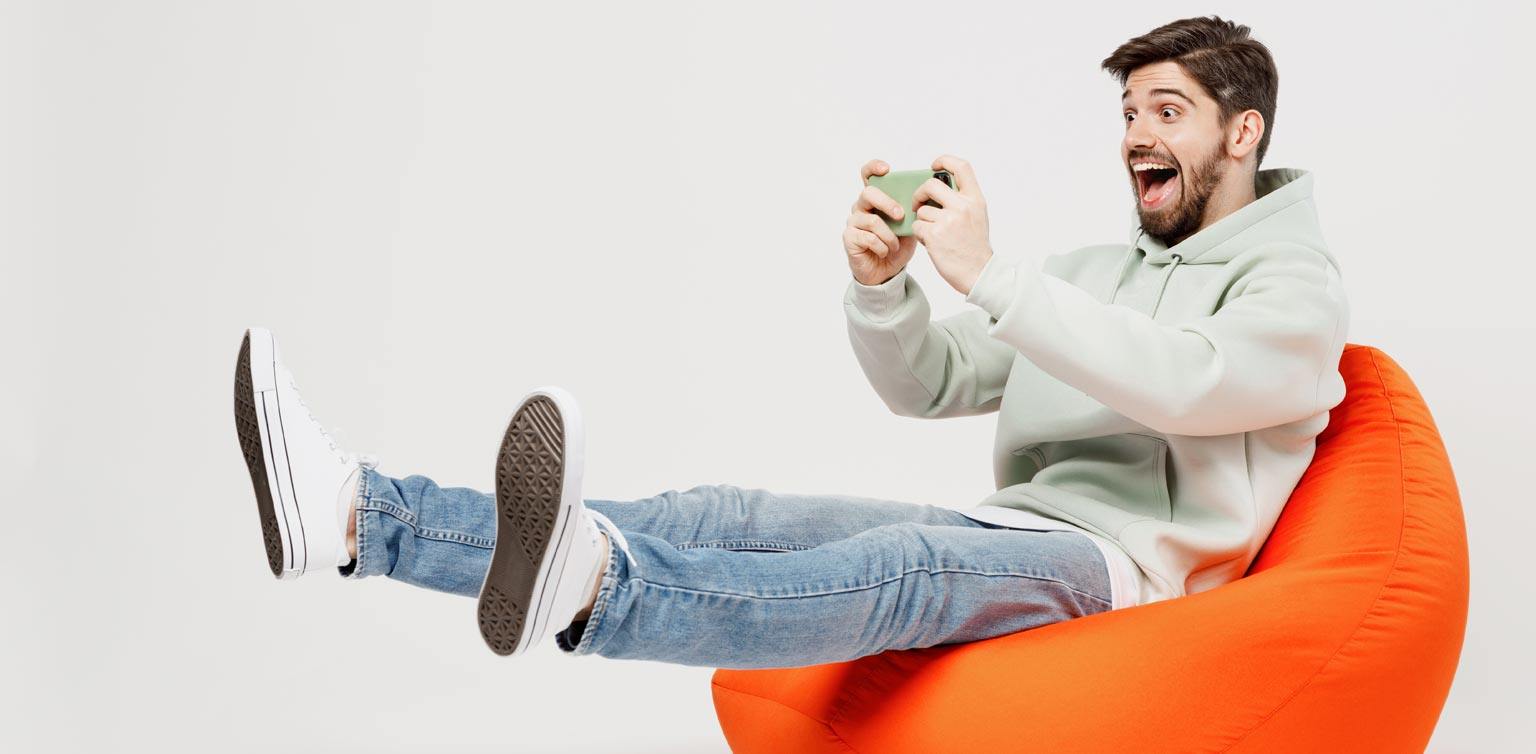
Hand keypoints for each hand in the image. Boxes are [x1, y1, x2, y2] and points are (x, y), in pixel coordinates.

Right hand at [843, 159, 918, 285]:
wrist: (886, 272)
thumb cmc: (896, 247)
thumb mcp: (909, 228)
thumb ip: (912, 213)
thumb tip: (925, 199)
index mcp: (876, 200)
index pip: (868, 175)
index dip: (874, 168)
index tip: (886, 169)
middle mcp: (861, 207)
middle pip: (868, 193)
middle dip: (887, 203)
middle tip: (900, 215)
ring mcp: (854, 222)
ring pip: (872, 220)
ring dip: (889, 235)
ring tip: (895, 245)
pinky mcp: (850, 237)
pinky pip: (868, 238)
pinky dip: (882, 246)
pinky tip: (885, 252)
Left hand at [911, 154, 993, 294]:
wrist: (978, 273)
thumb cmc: (974, 246)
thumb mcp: (977, 216)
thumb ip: (962, 200)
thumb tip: (938, 186)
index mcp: (975, 199)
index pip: (961, 167)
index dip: (945, 160)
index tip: (934, 166)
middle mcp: (962, 206)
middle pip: (930, 185)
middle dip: (919, 193)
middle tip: (918, 203)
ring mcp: (948, 220)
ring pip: (921, 210)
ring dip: (922, 221)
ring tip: (934, 233)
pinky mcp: (934, 234)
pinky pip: (916, 226)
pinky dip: (920, 234)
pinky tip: (931, 243)